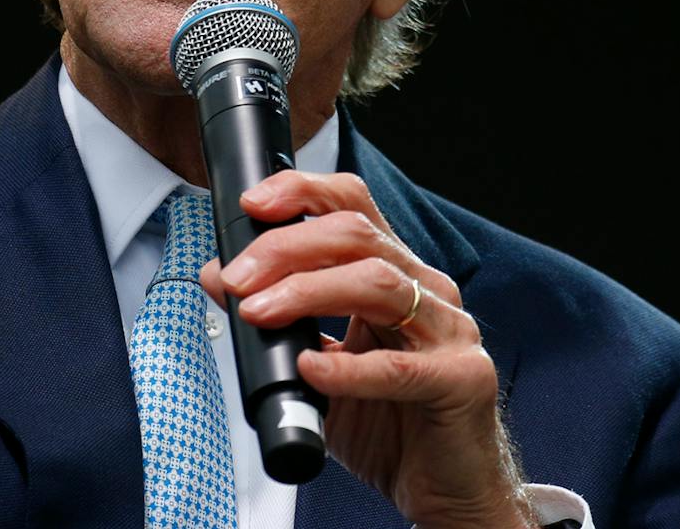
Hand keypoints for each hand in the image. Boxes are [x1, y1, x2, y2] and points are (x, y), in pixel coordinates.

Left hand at [198, 171, 532, 528]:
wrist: (447, 488)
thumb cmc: (391, 423)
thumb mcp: (320, 364)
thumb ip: (277, 321)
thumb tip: (217, 277)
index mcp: (397, 275)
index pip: (353, 206)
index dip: (303, 192)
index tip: (253, 204)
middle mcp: (427, 290)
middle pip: (358, 236)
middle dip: (287, 247)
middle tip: (238, 276)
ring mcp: (450, 332)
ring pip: (378, 284)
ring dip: (307, 292)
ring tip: (259, 313)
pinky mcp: (462, 380)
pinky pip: (399, 369)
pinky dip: (348, 368)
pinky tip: (312, 369)